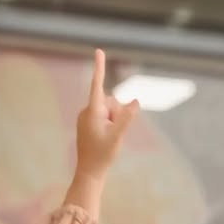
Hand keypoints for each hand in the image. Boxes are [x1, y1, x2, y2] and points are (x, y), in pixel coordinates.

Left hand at [75, 49, 138, 178]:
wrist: (89, 173)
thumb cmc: (102, 156)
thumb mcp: (118, 136)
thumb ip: (127, 118)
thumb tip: (136, 101)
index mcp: (92, 111)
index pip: (97, 84)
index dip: (99, 67)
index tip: (98, 50)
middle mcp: (87, 111)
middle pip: (111, 101)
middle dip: (117, 113)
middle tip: (112, 134)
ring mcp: (87, 117)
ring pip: (109, 109)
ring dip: (115, 120)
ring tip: (108, 138)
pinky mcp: (88, 123)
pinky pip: (105, 117)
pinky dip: (110, 125)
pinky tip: (105, 139)